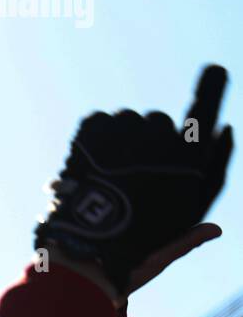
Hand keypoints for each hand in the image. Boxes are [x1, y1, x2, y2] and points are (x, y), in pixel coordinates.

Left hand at [36, 65, 231, 293]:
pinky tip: (90, 165)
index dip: (212, 87)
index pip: (205, 111)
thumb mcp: (185, 221)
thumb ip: (211, 178)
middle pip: (157, 122)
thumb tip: (226, 132)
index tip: (215, 68)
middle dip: (147, 141)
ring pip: (124, 121)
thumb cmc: (144, 243)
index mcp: (189, 157)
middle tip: (130, 176)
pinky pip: (98, 121)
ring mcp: (124, 128)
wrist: (89, 248)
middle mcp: (161, 135)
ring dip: (118, 140)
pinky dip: (94, 137)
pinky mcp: (92, 128)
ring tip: (107, 176)